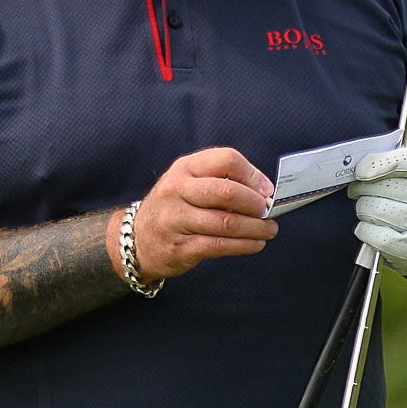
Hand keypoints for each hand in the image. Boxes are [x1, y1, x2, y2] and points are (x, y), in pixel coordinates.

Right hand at [120, 147, 277, 283]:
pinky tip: (256, 244)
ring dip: (255, 228)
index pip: (226, 160)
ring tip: (269, 230)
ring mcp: (175, 219)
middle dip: (255, 204)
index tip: (267, 190)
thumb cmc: (175, 208)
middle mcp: (176, 190)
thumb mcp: (189, 183)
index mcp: (185, 168)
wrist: (137, 239)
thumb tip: (264, 192)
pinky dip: (244, 246)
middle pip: (226, 192)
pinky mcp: (180, 247)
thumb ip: (221, 181)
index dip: (252, 175)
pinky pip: (219, 246)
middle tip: (269, 212)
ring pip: (226, 223)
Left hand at [349, 145, 406, 276]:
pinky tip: (370, 227)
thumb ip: (391, 165)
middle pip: (385, 186)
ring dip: (362, 207)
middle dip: (362, 187)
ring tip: (366, 208)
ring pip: (374, 209)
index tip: (362, 170)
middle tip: (357, 188)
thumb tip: (360, 167)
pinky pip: (371, 233)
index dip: (385, 162)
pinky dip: (363, 229)